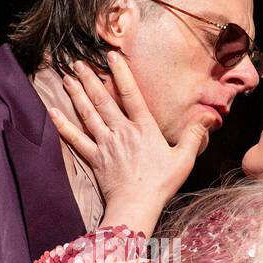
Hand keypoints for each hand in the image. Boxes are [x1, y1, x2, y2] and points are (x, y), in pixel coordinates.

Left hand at [46, 52, 206, 232]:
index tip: (111, 56)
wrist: (136, 206)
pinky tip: (53, 112)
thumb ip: (195, 135)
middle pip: (102, 100)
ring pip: (87, 114)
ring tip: (66, 77)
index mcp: (144, 129)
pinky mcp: (94, 159)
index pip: (131, 94)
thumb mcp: (184, 159)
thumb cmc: (161, 184)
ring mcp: (105, 145)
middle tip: (77, 62)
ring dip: (76, 94)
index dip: (121, 73)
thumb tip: (210, 116)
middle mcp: (121, 132)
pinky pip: (75, 139)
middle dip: (90, 79)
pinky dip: (63, 125)